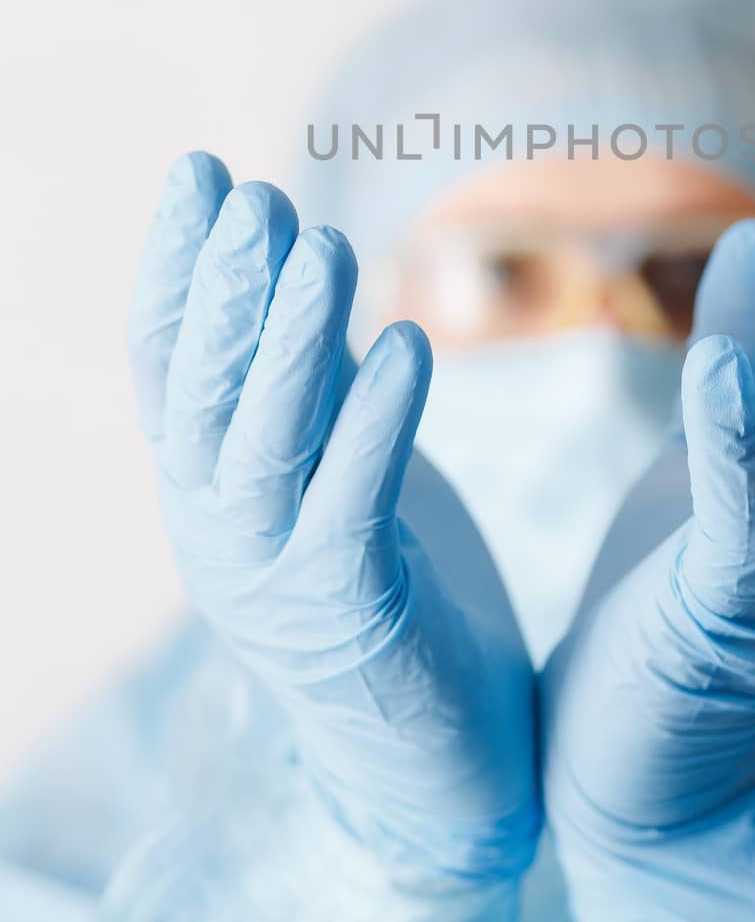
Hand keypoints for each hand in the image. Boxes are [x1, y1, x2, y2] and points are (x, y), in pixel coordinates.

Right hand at [127, 154, 540, 891]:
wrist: (423, 749)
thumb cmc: (374, 580)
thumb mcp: (320, 458)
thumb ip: (301, 372)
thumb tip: (290, 251)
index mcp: (200, 485)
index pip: (164, 363)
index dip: (173, 266)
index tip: (198, 172)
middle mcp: (214, 527)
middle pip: (201, 394)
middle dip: (223, 287)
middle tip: (253, 192)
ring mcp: (273, 575)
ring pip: (265, 443)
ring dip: (292, 340)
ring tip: (328, 244)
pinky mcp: (350, 611)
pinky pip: (356, 502)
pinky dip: (376, 421)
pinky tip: (407, 345)